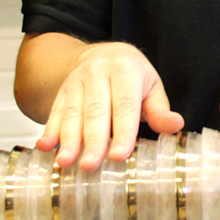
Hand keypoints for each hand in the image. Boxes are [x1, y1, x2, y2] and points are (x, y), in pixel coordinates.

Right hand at [35, 42, 183, 170]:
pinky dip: (49, 130)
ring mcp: (76, 81)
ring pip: (72, 113)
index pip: (124, 106)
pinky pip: (55, 111)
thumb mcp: (151, 87)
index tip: (120, 155)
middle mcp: (98, 72)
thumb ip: (160, 110)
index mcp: (125, 70)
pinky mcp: (62, 91)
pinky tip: (45, 147)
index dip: (122, 132)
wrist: (103, 54)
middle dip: (92, 141)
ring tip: (65, 162)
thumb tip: (175, 125)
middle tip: (90, 165)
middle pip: (95, 112)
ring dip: (67, 140)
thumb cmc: (132, 76)